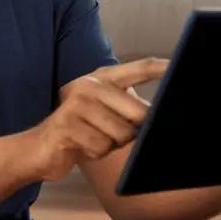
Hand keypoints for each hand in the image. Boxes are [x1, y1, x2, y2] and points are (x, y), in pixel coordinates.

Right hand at [22, 57, 168, 181]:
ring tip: (92, 139)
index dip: (163, 67)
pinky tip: (81, 147)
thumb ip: (129, 108)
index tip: (182, 66)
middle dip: (133, 131)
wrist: (38, 149)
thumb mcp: (104, 113)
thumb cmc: (79, 131)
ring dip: (111, 145)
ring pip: (121, 134)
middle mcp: (89, 85)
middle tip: (111, 133)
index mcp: (101, 78)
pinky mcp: (67, 125)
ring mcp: (77, 105)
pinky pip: (100, 146)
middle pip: (138, 112)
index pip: (140, 68)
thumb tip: (158, 116)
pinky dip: (95, 153)